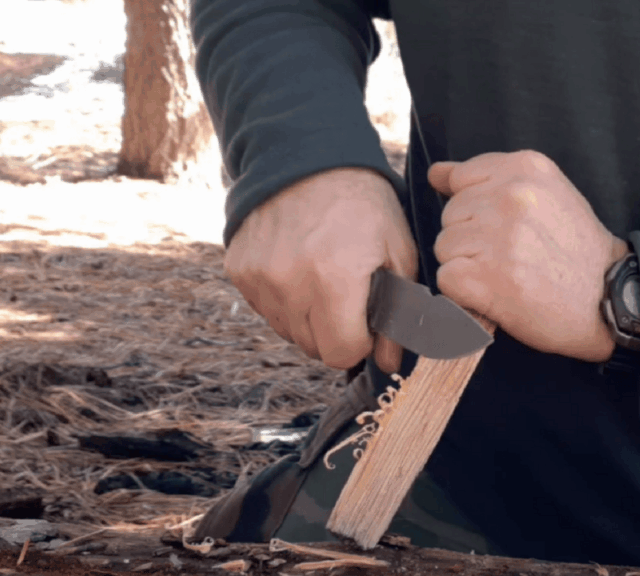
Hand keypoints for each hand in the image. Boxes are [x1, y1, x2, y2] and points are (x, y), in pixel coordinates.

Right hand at [225, 167, 417, 372]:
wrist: (307, 158)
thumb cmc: (361, 204)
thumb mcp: (396, 251)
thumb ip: (399, 313)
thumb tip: (391, 362)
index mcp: (334, 279)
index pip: (342, 353)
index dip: (360, 343)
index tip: (366, 321)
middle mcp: (290, 283)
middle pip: (313, 348)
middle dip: (335, 332)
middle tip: (348, 296)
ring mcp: (259, 277)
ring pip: (288, 332)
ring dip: (308, 318)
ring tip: (322, 277)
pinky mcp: (240, 270)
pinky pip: (266, 309)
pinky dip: (284, 299)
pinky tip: (298, 267)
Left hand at [428, 150, 628, 361]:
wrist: (607, 299)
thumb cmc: (575, 249)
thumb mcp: (545, 194)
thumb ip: (488, 178)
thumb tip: (436, 173)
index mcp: (526, 167)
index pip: (461, 179)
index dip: (477, 209)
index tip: (507, 228)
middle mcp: (511, 195)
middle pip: (451, 215)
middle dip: (472, 239)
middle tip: (513, 256)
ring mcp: (497, 236)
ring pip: (445, 247)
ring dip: (468, 266)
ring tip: (508, 275)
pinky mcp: (484, 277)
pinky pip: (446, 278)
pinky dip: (465, 293)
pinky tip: (498, 293)